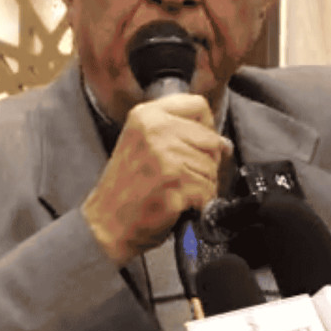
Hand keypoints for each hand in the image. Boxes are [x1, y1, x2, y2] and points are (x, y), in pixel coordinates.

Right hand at [82, 94, 232, 265]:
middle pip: (211, 139)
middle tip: (184, 177)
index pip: (199, 105)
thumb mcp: (143, 143)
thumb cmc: (126, 187)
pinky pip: (208, 190)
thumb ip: (179, 133)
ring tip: (177, 191)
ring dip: (203, 185)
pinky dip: (201, 202)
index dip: (206, 128)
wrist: (105, 224)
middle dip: (207, 162)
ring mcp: (164, 156)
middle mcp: (155, 129)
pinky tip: (180, 204)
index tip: (197, 145)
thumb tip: (225, 143)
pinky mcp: (174, 182)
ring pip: (212, 167)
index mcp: (147, 115)